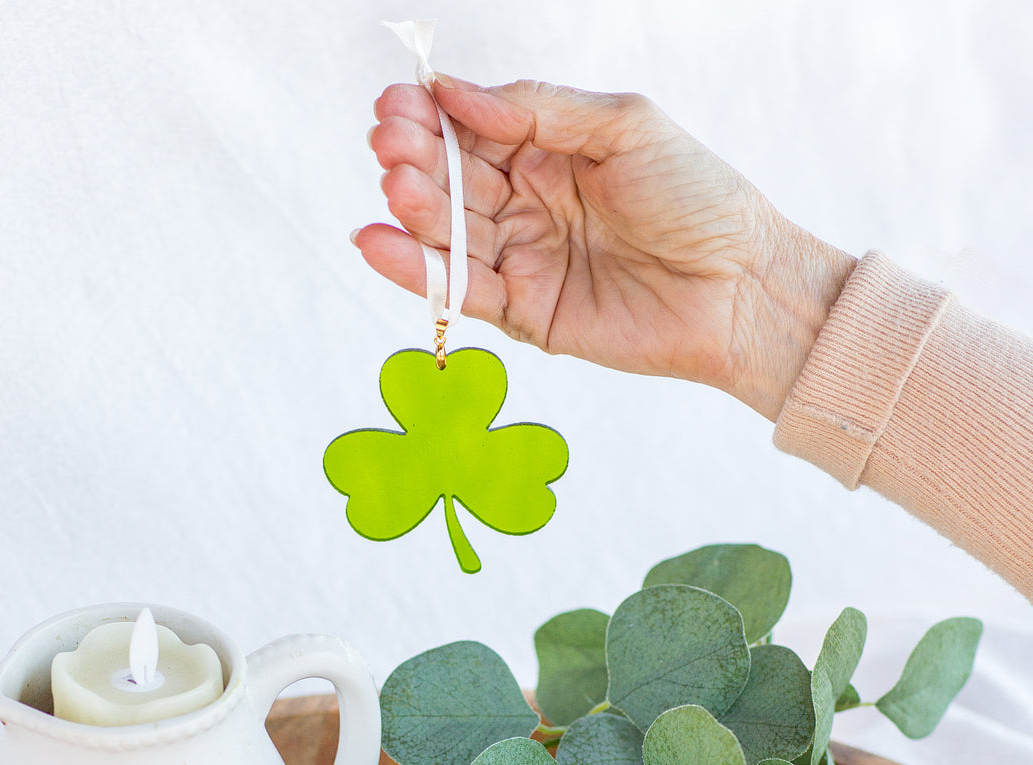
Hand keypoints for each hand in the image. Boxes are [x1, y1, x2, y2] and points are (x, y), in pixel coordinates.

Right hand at [359, 78, 855, 419]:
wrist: (740, 287)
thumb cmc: (698, 198)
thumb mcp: (623, 126)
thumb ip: (541, 109)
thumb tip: (459, 94)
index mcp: (551, 155)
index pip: (475, 132)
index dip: (434, 118)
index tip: (397, 103)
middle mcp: (529, 207)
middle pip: (454, 181)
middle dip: (417, 159)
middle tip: (386, 140)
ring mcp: (524, 261)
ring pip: (452, 234)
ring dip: (415, 210)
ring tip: (393, 184)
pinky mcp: (524, 314)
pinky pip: (463, 291)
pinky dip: (419, 271)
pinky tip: (380, 243)